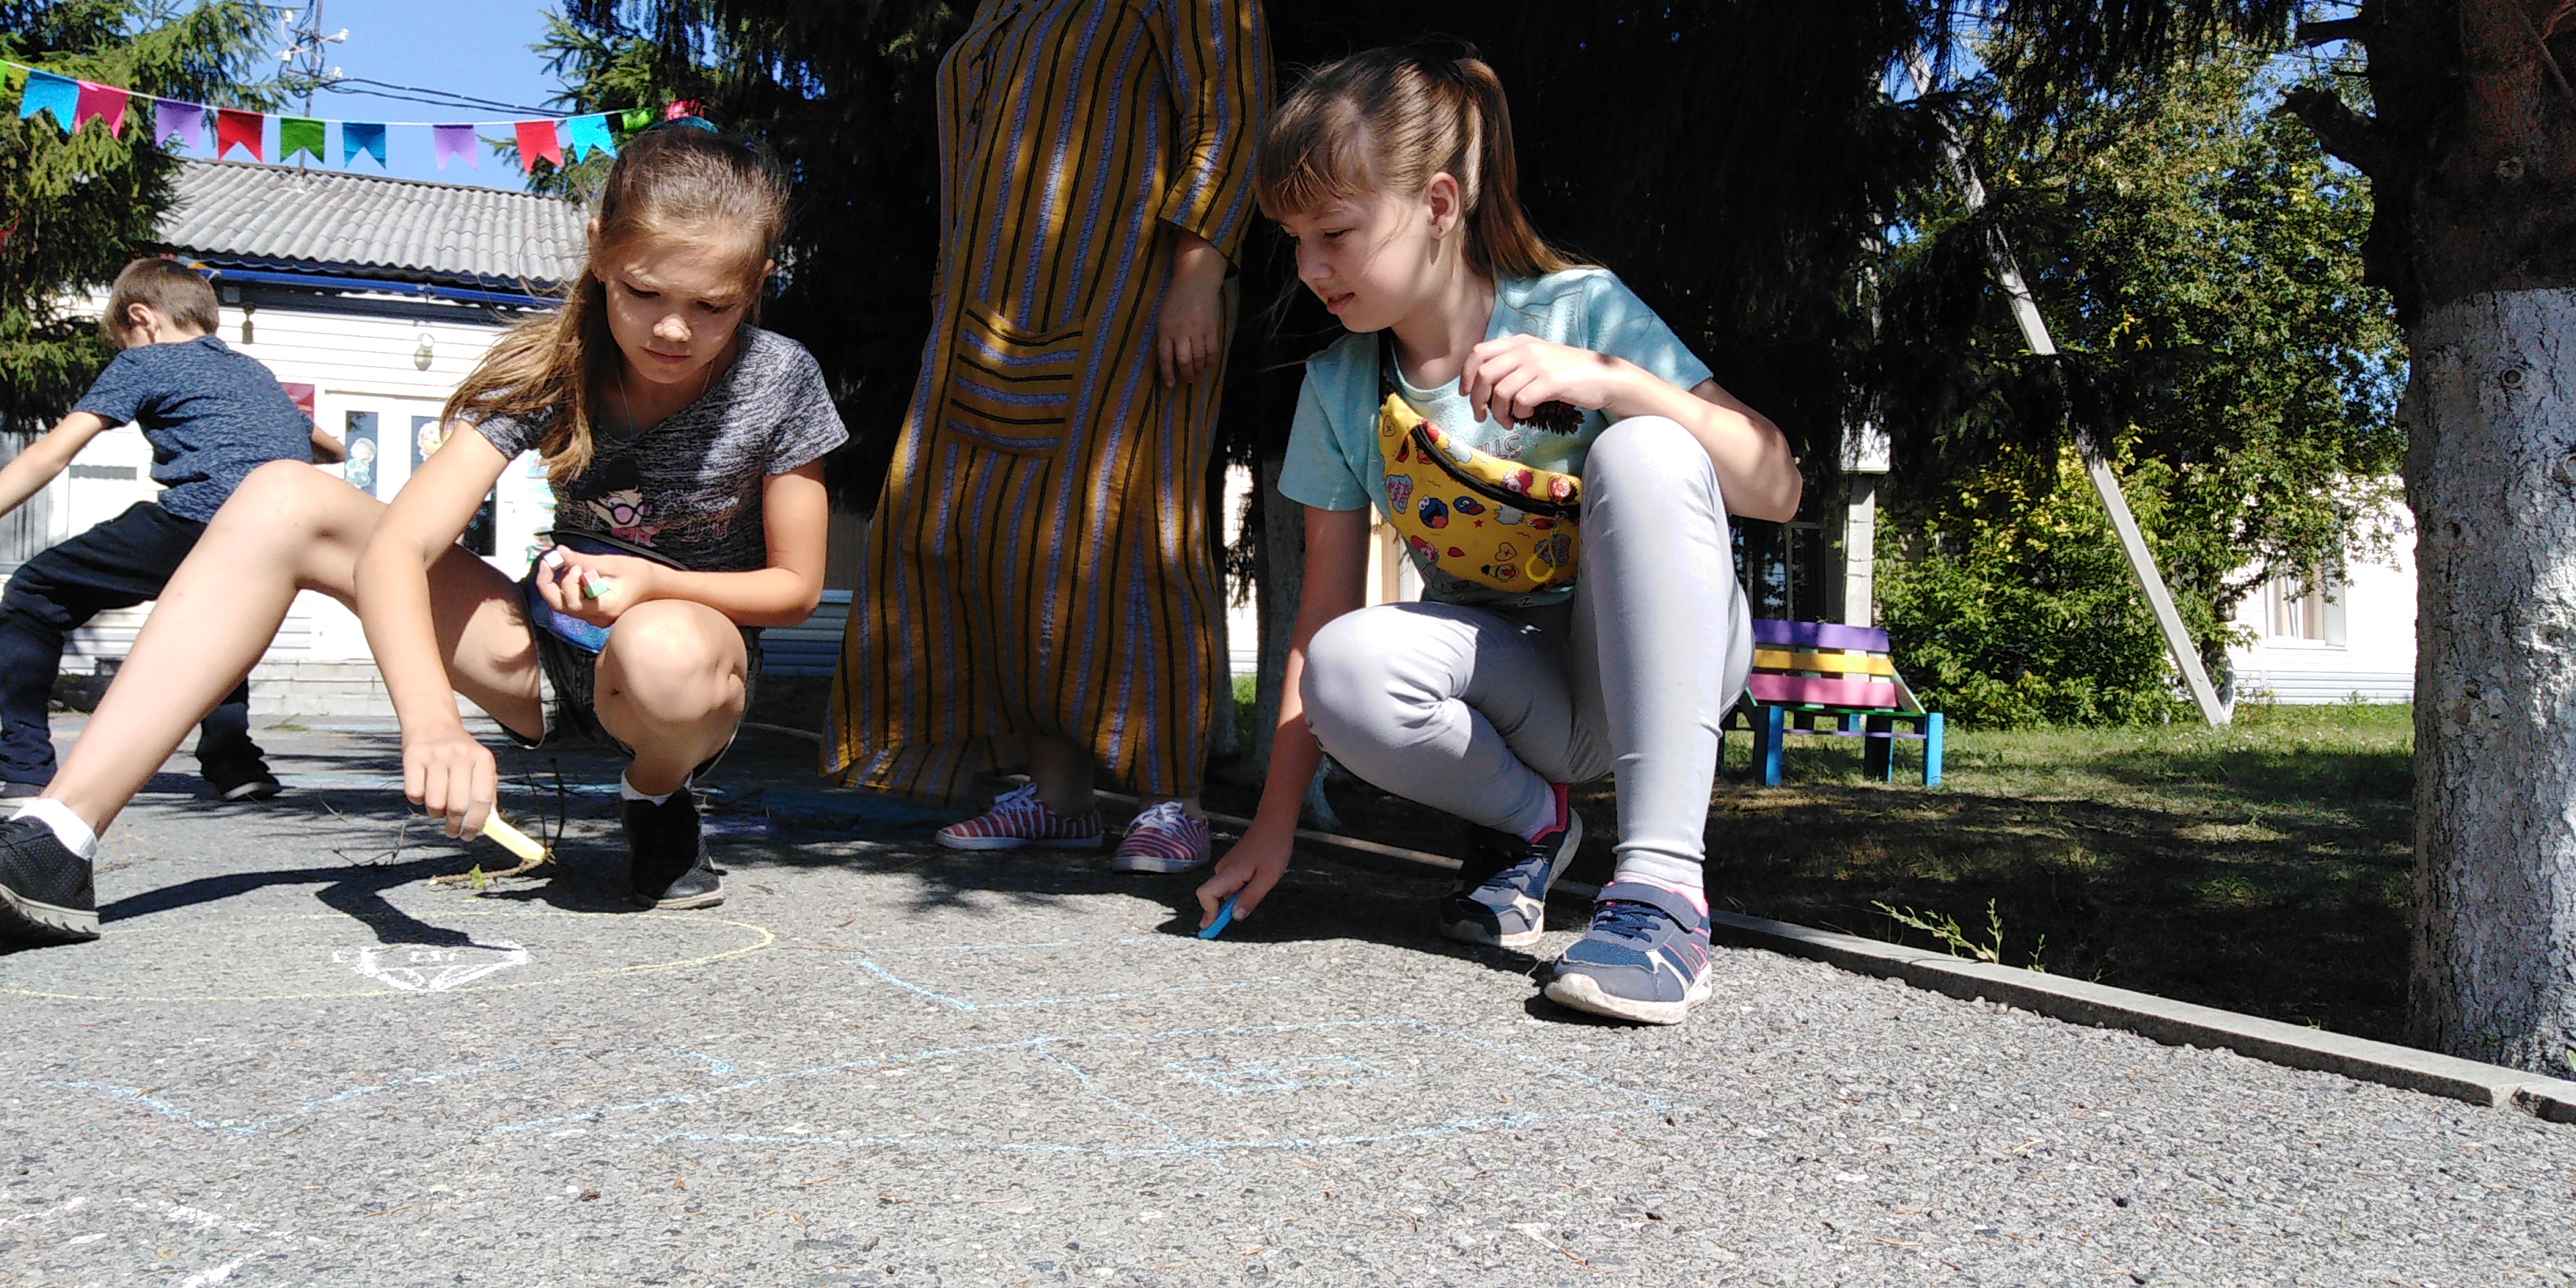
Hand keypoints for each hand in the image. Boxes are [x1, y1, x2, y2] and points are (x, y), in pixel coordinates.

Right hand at [403, 721, 497, 839]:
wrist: (431, 721)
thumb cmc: (459, 752)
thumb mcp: (478, 765)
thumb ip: (485, 792)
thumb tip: (487, 824)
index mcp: (482, 759)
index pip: (483, 799)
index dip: (477, 823)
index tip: (470, 836)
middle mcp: (460, 755)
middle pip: (458, 806)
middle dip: (455, 825)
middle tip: (453, 831)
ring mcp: (435, 755)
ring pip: (435, 804)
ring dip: (436, 813)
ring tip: (438, 807)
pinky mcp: (413, 757)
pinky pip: (414, 794)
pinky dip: (418, 800)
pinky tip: (424, 790)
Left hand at [534, 546, 662, 625]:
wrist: (657, 587)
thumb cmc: (639, 574)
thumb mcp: (612, 563)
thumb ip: (583, 560)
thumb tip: (559, 552)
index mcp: (604, 608)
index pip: (570, 602)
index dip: (563, 581)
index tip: (571, 562)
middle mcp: (596, 618)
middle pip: (560, 606)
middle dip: (547, 583)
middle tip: (547, 561)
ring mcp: (594, 618)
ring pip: (563, 605)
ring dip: (555, 584)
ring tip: (560, 563)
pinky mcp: (593, 613)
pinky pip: (571, 602)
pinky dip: (565, 587)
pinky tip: (569, 571)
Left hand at [1156, 229, 1227, 387]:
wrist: (1196, 281)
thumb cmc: (1176, 298)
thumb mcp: (1164, 316)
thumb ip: (1166, 336)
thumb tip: (1170, 358)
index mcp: (1165, 329)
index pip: (1165, 357)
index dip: (1168, 374)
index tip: (1170, 385)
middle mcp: (1181, 332)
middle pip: (1184, 361)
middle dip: (1186, 374)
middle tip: (1188, 380)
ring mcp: (1197, 331)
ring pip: (1199, 358)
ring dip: (1199, 370)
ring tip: (1198, 374)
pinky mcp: (1211, 328)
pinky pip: (1212, 351)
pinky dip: (1211, 361)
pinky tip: (1208, 365)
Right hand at [1197, 824, 1293, 927]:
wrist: (1275, 823)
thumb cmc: (1273, 848)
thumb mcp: (1267, 879)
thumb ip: (1250, 898)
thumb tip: (1235, 917)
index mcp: (1229, 873)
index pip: (1206, 894)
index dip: (1208, 911)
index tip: (1213, 926)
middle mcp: (1223, 869)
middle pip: (1215, 896)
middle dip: (1229, 907)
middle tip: (1253, 900)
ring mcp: (1227, 866)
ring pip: (1226, 891)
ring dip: (1239, 896)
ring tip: (1262, 881)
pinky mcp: (1233, 864)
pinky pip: (1232, 883)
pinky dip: (1242, 888)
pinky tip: (1259, 877)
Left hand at [1460, 334, 1636, 426]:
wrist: (1603, 376)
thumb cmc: (1568, 372)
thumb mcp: (1537, 359)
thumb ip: (1512, 364)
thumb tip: (1483, 386)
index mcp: (1518, 342)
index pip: (1478, 353)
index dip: (1465, 375)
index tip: (1466, 394)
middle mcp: (1525, 349)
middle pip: (1483, 374)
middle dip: (1477, 400)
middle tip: (1482, 415)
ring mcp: (1538, 364)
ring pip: (1500, 391)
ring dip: (1499, 413)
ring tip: (1508, 421)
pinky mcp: (1551, 381)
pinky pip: (1521, 401)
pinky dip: (1519, 413)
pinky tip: (1527, 415)